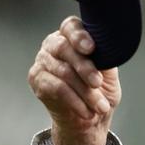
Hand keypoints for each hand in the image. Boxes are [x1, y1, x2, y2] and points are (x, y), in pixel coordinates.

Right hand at [28, 15, 120, 144]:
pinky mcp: (35, 79)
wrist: (90, 117)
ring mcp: (42, 60)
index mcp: (72, 37)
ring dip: (86, 92)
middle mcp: (54, 44)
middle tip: (98, 83)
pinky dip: (75, 101)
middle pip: (64, 48)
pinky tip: (87, 112)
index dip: (79, 36)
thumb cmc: (101, 90)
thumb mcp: (109, 73)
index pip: (71, 27)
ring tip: (101, 106)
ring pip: (64, 72)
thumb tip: (108, 49)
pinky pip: (56, 88)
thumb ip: (106, 58)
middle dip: (84, 67)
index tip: (91, 48)